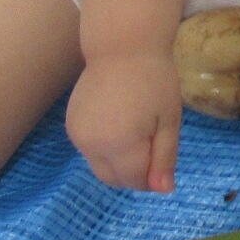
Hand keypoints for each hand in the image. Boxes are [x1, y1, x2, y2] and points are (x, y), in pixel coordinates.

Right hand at [66, 49, 182, 193]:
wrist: (122, 47)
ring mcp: (77, 136)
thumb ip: (164, 158)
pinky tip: (120, 125)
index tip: (163, 158)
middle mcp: (92, 145)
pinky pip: (90, 151)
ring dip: (119, 163)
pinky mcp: (71, 126)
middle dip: (134, 174)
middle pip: (113, 179)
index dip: (152, 178)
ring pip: (100, 167)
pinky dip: (106, 149)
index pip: (134, 180)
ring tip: (138, 132)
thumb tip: (162, 191)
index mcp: (119, 145)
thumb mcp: (169, 121)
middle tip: (153, 149)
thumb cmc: (155, 81)